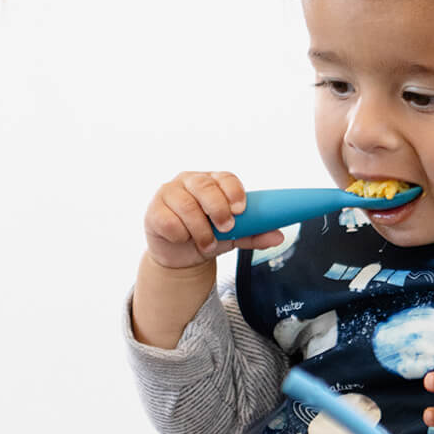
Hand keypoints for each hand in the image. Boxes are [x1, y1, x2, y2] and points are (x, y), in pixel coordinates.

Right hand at [143, 170, 283, 269]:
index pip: (225, 177)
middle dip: (218, 208)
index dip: (233, 191)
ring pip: (186, 205)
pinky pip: (168, 221)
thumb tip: (279, 237)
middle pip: (205, 186)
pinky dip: (180, 234)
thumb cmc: (208, 235)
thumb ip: (255, 234)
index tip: (240, 209)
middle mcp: (190, 181)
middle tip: (226, 228)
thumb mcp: (234, 236)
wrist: (181, 255)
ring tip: (207, 244)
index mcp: (213, 181)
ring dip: (201, 229)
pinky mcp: (154, 211)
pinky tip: (183, 240)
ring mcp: (169, 193)